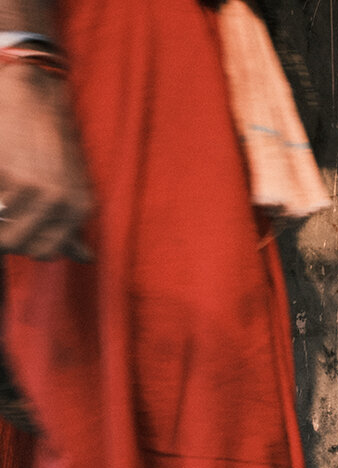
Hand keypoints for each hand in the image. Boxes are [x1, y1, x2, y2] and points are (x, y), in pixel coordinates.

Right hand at [0, 60, 92, 259]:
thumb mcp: (72, 184)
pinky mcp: (8, 175)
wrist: (34, 95)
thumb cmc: (51, 140)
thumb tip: (85, 257)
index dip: (25, 246)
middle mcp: (61, 202)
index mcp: (80, 207)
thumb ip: (73, 224)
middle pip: (20, 246)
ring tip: (4, 197)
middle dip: (5, 239)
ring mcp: (34, 189)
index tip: (14, 232)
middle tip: (3, 217)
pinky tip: (1, 177)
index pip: (46, 253)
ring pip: (2, 231)